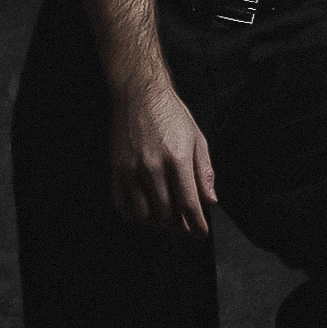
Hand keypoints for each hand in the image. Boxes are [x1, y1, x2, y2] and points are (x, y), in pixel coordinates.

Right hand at [111, 81, 217, 233]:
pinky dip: (135, 217)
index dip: (197, 225)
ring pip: (144, 214)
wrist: (140, 94)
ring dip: (158, 223)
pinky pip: (123, 205)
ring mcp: (132, 170)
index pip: (189, 204)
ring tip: (167, 220)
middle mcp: (153, 167)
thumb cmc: (171, 115)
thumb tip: (210, 200)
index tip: (201, 232)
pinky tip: (146, 214)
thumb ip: (204, 172)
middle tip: (186, 226)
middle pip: (167, 214)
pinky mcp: (116, 170)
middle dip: (179, 226)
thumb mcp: (198, 139)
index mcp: (178, 159)